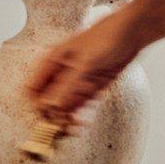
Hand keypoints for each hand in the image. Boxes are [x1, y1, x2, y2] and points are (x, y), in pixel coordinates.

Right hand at [23, 10, 146, 134]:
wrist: (132, 34)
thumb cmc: (107, 37)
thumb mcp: (85, 63)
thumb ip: (69, 86)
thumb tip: (52, 107)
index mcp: (51, 62)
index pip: (32, 89)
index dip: (36, 106)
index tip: (45, 120)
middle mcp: (60, 74)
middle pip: (47, 101)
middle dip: (53, 116)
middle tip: (62, 129)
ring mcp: (75, 82)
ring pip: (63, 107)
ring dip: (66, 119)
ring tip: (75, 128)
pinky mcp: (89, 88)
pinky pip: (79, 106)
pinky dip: (79, 116)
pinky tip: (83, 122)